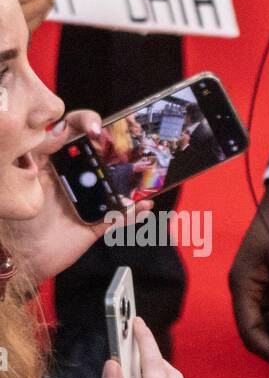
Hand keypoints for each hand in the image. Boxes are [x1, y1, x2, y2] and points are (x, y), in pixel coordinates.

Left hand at [2, 111, 142, 282]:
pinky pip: (118, 217)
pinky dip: (133, 213)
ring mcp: (85, 202)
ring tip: (143, 176)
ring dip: (131, 182)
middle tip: (128, 147)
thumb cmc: (13, 216)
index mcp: (52, 161)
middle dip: (117, 150)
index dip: (85, 123)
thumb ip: (39, 151)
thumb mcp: (23, 174)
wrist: (18, 254)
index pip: (71, 132)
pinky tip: (144, 206)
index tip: (96, 128)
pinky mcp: (93, 225)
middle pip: (99, 158)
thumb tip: (59, 129)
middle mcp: (71, 179)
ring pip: (113, 187)